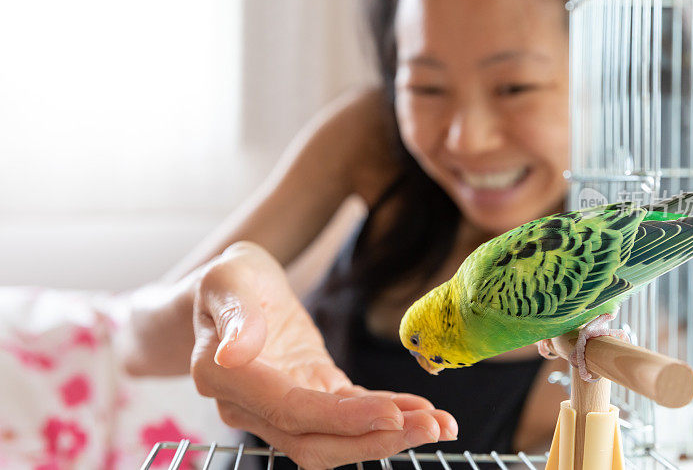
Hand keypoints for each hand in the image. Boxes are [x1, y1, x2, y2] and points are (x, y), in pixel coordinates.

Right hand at [191, 242, 456, 469]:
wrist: (236, 288)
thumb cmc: (229, 279)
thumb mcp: (228, 278)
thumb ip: (234, 314)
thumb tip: (233, 354)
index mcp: (225, 379)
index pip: (289, 411)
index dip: (342, 420)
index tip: (392, 415)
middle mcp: (251, 406)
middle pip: (316, 441)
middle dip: (375, 441)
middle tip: (432, 427)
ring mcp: (283, 406)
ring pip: (336, 438)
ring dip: (388, 436)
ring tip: (440, 424)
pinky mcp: (310, 395)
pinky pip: (350, 413)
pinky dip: (385, 414)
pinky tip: (421, 410)